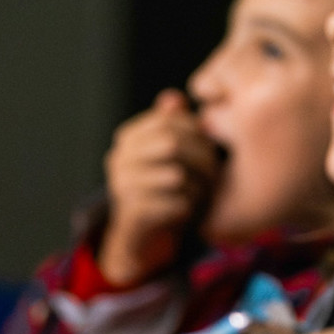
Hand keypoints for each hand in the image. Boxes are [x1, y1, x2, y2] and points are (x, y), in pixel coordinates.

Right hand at [98, 89, 219, 285]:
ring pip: (176, 174)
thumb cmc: (164, 186)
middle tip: (214, 174)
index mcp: (128, 136)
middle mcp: (119, 158)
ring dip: (198, 186)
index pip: (171, 119)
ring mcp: (121, 186)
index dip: (199, 132)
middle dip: (202, 158)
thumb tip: (173, 98)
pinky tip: (188, 210)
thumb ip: (172, 123)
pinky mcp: (131, 214)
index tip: (211, 148)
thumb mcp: (169, 151)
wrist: (142, 236)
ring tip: (201, 193)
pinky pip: (175, 203)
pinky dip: (189, 207)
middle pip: (173, 143)